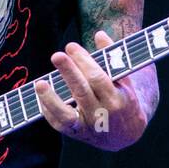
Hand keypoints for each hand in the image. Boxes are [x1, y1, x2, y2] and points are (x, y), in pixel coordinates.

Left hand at [34, 30, 148, 150]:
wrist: (128, 133)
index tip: (71, 47)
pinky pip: (59, 124)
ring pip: (67, 115)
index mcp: (118, 99)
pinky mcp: (77, 134)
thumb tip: (99, 34)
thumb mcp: (125, 79)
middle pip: (82, 92)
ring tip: (40, 83)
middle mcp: (102, 115)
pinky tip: (41, 95)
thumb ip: (114, 57)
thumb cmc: (125, 98)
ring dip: (51, 99)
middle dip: (69, 73)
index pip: (98, 78)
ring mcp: (88, 126)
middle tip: (57, 55)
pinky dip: (48, 110)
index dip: (84, 62)